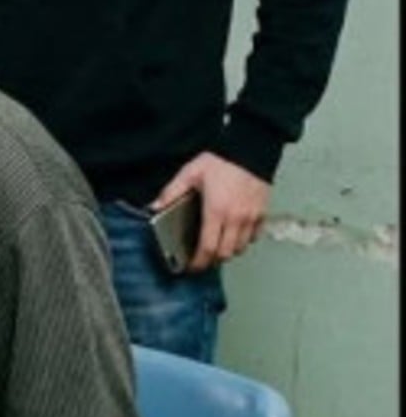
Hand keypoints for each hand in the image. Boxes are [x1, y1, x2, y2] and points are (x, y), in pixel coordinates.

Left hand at [150, 152, 271, 271]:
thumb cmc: (222, 161)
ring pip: (241, 247)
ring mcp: (252, 217)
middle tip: (202, 259)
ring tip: (217, 246)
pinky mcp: (263, 212)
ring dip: (228, 251)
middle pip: (225, 253)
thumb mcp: (189, 173)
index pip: (208, 248)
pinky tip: (235, 234)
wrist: (250, 148)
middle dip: (212, 260)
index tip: (192, 267)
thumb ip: (171, 193)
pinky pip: (255, 236)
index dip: (199, 262)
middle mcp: (236, 218)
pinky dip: (245, 240)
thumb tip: (154, 207)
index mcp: (216, 211)